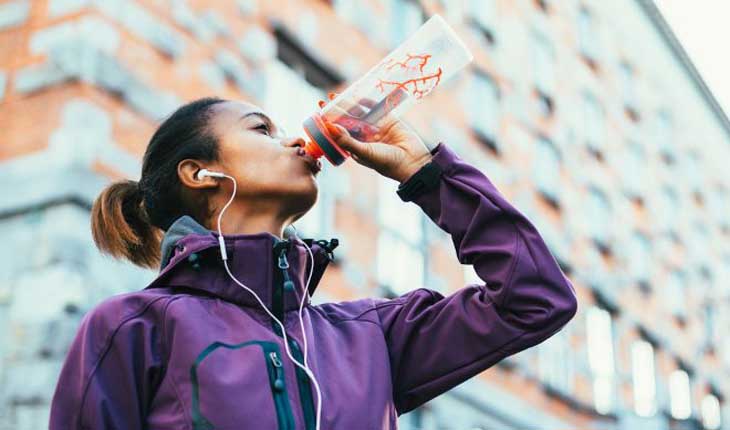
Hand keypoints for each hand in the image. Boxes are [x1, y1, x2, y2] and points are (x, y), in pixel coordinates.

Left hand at [317, 92, 432, 183]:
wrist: (412, 163)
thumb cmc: (387, 163)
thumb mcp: (364, 152)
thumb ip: (347, 140)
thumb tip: (329, 128)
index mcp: (356, 148)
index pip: (339, 133)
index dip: (329, 123)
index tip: (319, 113)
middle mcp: (364, 137)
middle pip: (347, 121)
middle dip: (336, 111)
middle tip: (325, 99)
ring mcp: (376, 128)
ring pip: (359, 113)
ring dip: (349, 104)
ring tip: (337, 96)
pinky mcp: (388, 121)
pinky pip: (375, 109)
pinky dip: (367, 102)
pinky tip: (357, 96)